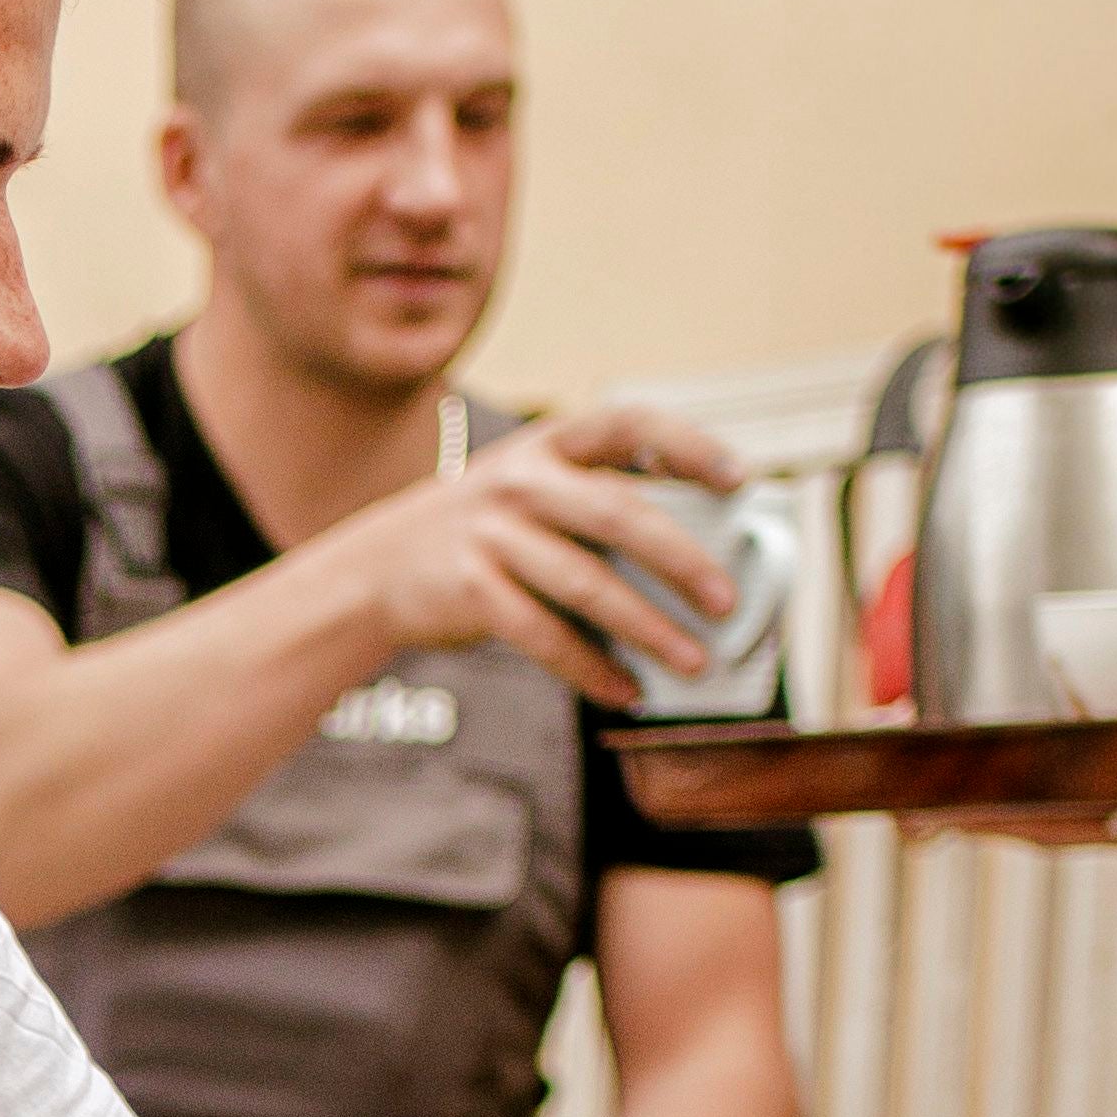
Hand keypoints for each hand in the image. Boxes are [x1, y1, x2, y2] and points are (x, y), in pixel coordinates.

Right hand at [364, 404, 750, 705]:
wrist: (377, 566)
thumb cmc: (486, 532)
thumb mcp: (532, 492)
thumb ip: (598, 507)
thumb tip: (699, 565)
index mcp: (549, 444)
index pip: (630, 425)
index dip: (689, 448)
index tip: (739, 481)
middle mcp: (520, 480)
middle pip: (618, 515)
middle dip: (682, 560)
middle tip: (727, 602)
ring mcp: (491, 534)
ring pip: (586, 585)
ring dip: (649, 629)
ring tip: (693, 662)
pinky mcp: (469, 590)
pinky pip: (543, 636)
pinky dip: (591, 669)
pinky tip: (627, 690)